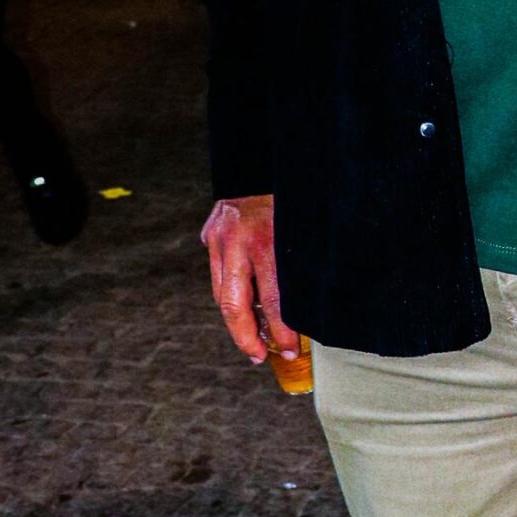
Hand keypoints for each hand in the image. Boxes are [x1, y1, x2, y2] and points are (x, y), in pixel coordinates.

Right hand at [202, 193, 299, 364]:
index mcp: (268, 240)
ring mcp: (218, 238)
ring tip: (253, 337)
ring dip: (237, 318)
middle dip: (246, 337)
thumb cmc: (293, 197)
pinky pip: (219, 274)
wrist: (260, 159)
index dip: (282, 331)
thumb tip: (307, 311)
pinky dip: (231, 292)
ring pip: (221, 293)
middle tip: (259, 356)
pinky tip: (245, 306)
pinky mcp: (209, 234)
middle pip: (234, 305)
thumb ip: (300, 268)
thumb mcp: (305, 230)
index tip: (290, 349)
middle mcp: (238, 241)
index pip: (273, 301)